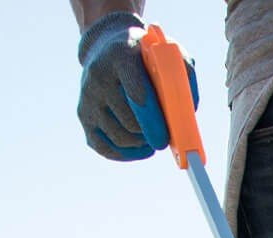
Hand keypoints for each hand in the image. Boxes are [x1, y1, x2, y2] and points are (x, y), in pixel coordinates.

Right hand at [77, 13, 197, 161]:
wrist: (106, 47)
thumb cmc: (145, 56)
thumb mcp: (166, 54)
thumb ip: (183, 76)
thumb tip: (188, 114)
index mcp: (121, 57)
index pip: (137, 94)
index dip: (153, 119)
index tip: (166, 137)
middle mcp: (99, 77)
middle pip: (130, 122)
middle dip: (152, 135)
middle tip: (164, 136)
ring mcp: (88, 98)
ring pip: (121, 138)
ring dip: (141, 144)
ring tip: (152, 136)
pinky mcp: (83, 116)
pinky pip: (106, 149)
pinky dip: (127, 155)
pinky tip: (141, 148)